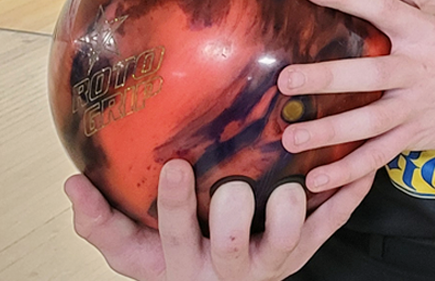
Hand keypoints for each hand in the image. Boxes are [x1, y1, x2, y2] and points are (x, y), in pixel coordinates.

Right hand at [65, 159, 372, 280]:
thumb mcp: (131, 249)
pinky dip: (347, 197)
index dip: (174, 204)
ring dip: (290, 210)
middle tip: (232, 184)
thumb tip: (73, 183)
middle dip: (231, 212)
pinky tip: (361, 168)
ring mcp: (272, 261)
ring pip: (286, 241)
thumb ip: (99, 220)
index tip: (175, 166)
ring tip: (291, 182)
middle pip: (230, 244)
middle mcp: (228, 268)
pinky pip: (331, 225)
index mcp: (183, 262)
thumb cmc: (173, 257)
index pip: (173, 235)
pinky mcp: (305, 251)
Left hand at [276, 0, 434, 192]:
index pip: (382, 8)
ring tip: (290, 138)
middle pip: (368, 74)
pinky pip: (380, 156)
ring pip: (369, 123)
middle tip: (287, 80)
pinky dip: (350, 172)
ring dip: (328, 132)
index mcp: (424, 32)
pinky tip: (317, 181)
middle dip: (326, 79)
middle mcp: (418, 70)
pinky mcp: (418, 135)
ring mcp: (417, 107)